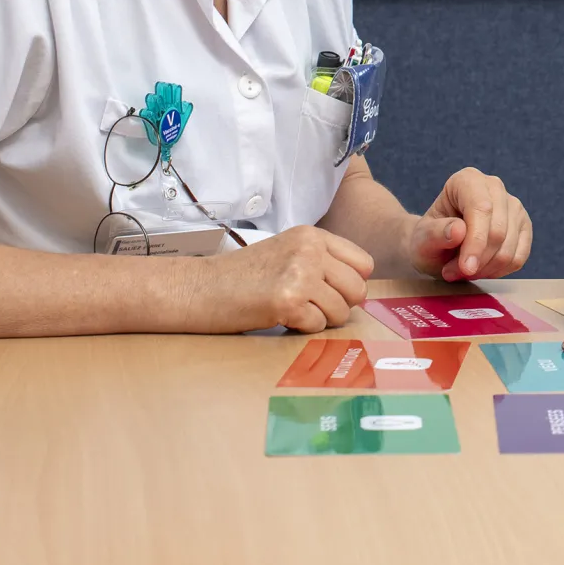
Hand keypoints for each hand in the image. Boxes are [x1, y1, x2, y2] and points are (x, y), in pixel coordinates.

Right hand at [193, 225, 373, 332]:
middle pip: (358, 289)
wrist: (199, 288)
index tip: (330, 292)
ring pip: (341, 311)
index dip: (351, 284)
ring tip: (292, 311)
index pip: (364, 263)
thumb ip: (321, 262)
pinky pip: (317, 326)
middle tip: (312, 308)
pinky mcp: (288, 301)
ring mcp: (300, 273)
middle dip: (340, 306)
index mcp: (312, 235)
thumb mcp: (287, 253)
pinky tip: (279, 317)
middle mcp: (310, 249)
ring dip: (320, 320)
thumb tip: (359, 290)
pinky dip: (301, 328)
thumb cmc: (242, 277)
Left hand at [406, 167, 531, 281]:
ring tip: (462, 271)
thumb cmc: (429, 239)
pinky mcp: (524, 227)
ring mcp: (513, 206)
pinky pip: (519, 257)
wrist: (438, 247)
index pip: (481, 208)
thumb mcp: (421, 240)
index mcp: (467, 180)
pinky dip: (499, 271)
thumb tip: (458, 231)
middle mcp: (494, 187)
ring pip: (509, 247)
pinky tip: (480, 270)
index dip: (476, 241)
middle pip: (498, 230)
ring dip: (485, 269)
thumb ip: (435, 234)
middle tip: (453, 273)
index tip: (466, 268)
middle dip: (478, 260)